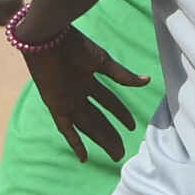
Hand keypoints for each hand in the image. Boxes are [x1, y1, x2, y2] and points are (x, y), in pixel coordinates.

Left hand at [17, 29, 146, 163]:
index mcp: (88, 79)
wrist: (48, 38)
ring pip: (87, 126)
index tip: (132, 127)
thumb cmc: (73, 44)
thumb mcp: (102, 61)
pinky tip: (83, 157)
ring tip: (115, 154)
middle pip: (98, 119)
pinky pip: (66, 128)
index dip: (121, 114)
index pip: (109, 102)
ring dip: (100, 140)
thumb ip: (122, 76)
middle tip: (122, 151)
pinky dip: (75, 142)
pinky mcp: (55, 106)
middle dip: (110, 135)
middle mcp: (78, 93)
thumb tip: (146, 81)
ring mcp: (67, 100)